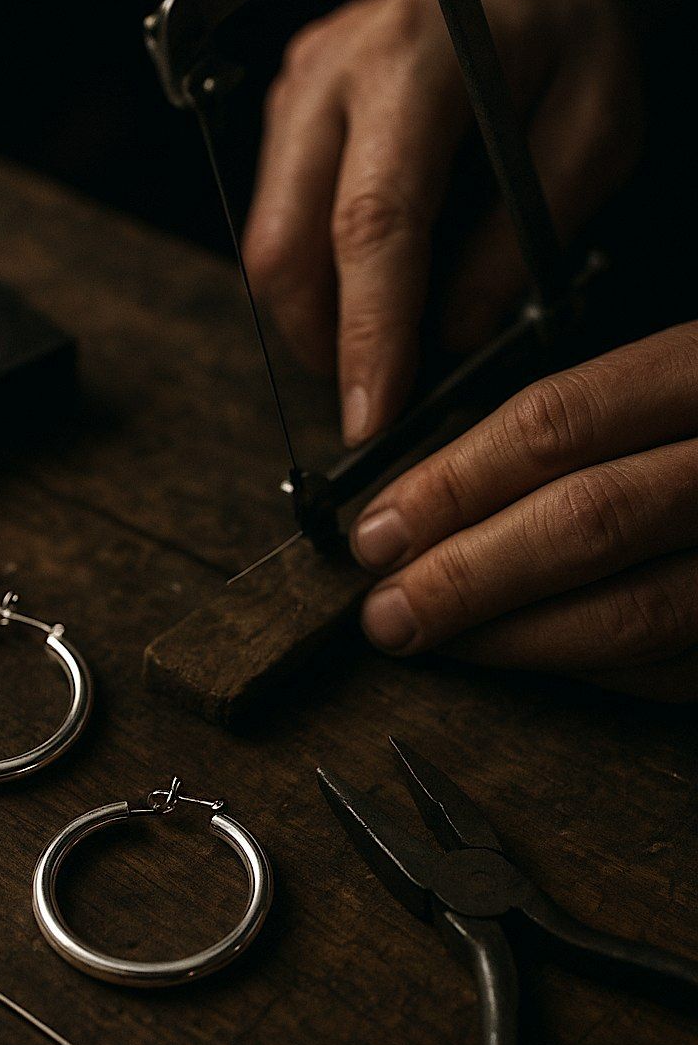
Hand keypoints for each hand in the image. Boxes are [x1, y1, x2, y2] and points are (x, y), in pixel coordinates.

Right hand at [241, 0, 658, 445]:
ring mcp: (297, 82)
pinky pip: (276, 216)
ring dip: (316, 314)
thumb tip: (454, 335)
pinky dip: (316, 272)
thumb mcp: (597, 136)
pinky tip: (370, 282)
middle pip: (288, 242)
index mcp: (418, 57)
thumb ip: (525, 238)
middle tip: (377, 399)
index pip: (372, 220)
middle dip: (324, 341)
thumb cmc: (574, 45)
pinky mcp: (285, 103)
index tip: (372, 416)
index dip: (368, 331)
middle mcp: (336, 64)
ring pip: (269, 241)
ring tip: (384, 341)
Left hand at [350, 322, 697, 700]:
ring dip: (514, 639)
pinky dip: (588, 669)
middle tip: (387, 611)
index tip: (377, 529)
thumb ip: (581, 423)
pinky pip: (672, 667)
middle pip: (588, 522)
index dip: (452, 482)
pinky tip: (527, 658)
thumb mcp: (678, 375)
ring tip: (436, 642)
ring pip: (633, 613)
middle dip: (466, 576)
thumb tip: (428, 492)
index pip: (558, 423)